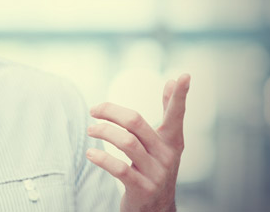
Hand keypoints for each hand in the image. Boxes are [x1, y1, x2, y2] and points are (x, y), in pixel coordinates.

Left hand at [86, 74, 189, 211]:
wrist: (156, 210)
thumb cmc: (155, 168)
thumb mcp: (164, 143)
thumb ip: (168, 113)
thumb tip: (171, 80)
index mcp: (172, 141)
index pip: (176, 114)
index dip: (179, 96)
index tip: (182, 75)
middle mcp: (167, 155)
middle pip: (136, 122)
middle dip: (110, 112)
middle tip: (94, 110)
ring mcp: (156, 173)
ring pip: (126, 142)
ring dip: (102, 132)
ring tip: (90, 129)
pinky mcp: (142, 189)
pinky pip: (119, 168)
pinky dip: (101, 158)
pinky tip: (90, 154)